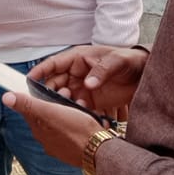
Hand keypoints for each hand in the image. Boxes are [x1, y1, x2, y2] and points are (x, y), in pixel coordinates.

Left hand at [3, 90, 106, 167]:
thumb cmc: (77, 129)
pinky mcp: (70, 149)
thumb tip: (5, 97)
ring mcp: (58, 145)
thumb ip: (28, 104)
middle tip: (67, 95)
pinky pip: (70, 131)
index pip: (29, 108)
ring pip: (58, 122)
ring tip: (77, 106)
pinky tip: (83, 119)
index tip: (49, 89)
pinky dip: (74, 123)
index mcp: (38, 127)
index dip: (38, 96)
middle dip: (55, 102)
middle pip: (45, 115)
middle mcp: (45, 138)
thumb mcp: (50, 111)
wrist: (98, 151)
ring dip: (66, 112)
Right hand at [28, 45, 146, 118]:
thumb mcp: (117, 62)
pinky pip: (76, 108)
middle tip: (51, 101)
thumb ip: (102, 71)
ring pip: (63, 97)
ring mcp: (81, 88)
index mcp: (78, 58)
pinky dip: (76, 113)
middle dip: (50, 92)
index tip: (30, 79)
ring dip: (63, 104)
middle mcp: (76, 73)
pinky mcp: (89, 101)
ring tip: (71, 108)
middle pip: (54, 82)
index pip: (54, 63)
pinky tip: (83, 116)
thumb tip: (87, 84)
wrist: (144, 76)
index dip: (41, 70)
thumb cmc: (129, 61)